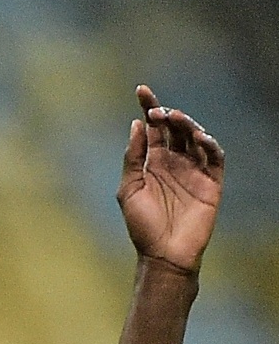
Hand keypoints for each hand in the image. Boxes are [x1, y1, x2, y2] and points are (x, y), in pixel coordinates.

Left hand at [120, 84, 222, 274]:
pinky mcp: (211, 181)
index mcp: (152, 163)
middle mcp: (174, 162)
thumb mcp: (129, 190)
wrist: (163, 254)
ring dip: (186, 124)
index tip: (141, 89)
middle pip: (174, 129)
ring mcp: (194, 170)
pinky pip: (214, 156)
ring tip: (173, 118)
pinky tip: (197, 137)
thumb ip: (133, 158)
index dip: (148, 108)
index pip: (151, 129)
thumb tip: (135, 126)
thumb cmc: (142, 226)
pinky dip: (208, 144)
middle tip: (157, 111)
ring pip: (194, 137)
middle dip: (166, 115)